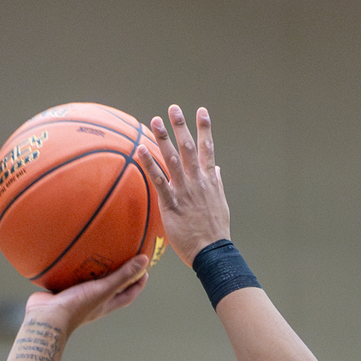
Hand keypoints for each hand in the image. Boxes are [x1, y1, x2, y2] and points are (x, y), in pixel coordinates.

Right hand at [23, 252, 150, 338]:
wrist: (46, 318)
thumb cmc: (77, 306)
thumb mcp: (104, 289)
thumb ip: (123, 276)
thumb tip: (144, 261)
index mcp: (106, 305)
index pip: (128, 295)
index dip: (138, 284)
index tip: (145, 271)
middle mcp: (94, 303)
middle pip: (111, 289)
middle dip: (119, 276)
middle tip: (124, 258)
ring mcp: (78, 298)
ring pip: (90, 284)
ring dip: (95, 271)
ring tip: (98, 254)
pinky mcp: (62, 293)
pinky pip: (71, 278)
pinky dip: (74, 269)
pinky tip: (72, 256)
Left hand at [144, 105, 230, 267]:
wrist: (212, 252)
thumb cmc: (215, 231)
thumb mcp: (220, 204)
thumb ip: (217, 184)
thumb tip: (217, 169)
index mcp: (209, 180)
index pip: (207, 148)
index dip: (205, 128)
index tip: (201, 111)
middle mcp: (197, 181)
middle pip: (188, 147)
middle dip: (181, 126)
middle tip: (173, 108)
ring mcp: (184, 191)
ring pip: (172, 159)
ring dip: (164, 138)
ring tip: (155, 120)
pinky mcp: (172, 204)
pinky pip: (158, 180)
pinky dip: (149, 164)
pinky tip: (141, 150)